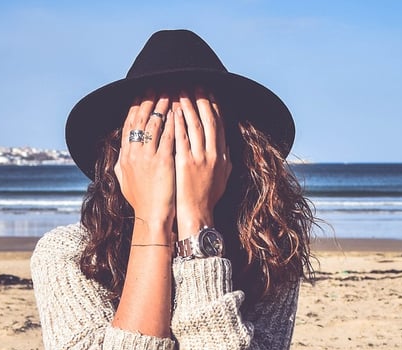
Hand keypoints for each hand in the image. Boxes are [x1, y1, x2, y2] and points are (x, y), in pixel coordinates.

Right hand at [115, 95, 174, 240]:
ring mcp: (147, 157)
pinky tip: (181, 111)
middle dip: (149, 99)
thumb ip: (122, 165)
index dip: (136, 106)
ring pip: (155, 123)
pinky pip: (168, 135)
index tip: (142, 93)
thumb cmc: (142, 203)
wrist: (151, 219)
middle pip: (141, 118)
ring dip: (163, 105)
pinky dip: (174, 120)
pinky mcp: (162, 162)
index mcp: (125, 156)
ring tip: (172, 91)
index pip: (129, 124)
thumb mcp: (125, 181)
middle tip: (158, 84)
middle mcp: (134, 154)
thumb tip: (120, 154)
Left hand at [174, 90, 231, 239]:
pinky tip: (173, 109)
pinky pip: (181, 137)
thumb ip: (226, 160)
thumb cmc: (208, 199)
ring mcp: (199, 158)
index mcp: (222, 155)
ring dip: (188, 104)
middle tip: (194, 82)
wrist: (198, 215)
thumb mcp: (223, 178)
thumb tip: (227, 145)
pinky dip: (178, 121)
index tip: (209, 90)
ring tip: (181, 89)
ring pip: (194, 124)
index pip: (219, 123)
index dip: (214, 105)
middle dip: (202, 98)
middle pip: (208, 119)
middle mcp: (213, 154)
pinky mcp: (185, 163)